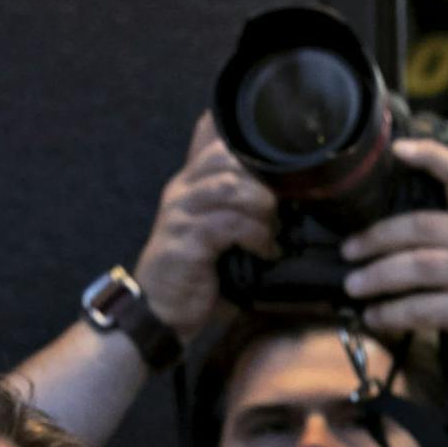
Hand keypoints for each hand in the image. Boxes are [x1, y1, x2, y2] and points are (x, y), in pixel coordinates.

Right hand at [132, 111, 281, 338]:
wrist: (162, 309)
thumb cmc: (199, 270)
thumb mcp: (219, 230)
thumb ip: (240, 206)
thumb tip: (285, 193)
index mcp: (191, 182)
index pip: (211, 137)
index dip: (247, 140)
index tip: (280, 160)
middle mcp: (182, 190)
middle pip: (226, 158)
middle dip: (263, 180)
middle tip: (279, 210)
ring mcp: (180, 214)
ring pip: (230, 188)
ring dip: (262, 209)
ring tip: (273, 230)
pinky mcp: (185, 241)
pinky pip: (228, 225)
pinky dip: (256, 237)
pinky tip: (265, 251)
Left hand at [340, 139, 447, 357]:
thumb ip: (443, 241)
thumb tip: (378, 238)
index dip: (432, 158)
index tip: (398, 150)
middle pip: (425, 225)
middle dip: (379, 237)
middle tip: (349, 250)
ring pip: (421, 266)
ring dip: (380, 275)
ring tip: (354, 285)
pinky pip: (425, 307)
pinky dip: (393, 312)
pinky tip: (375, 316)